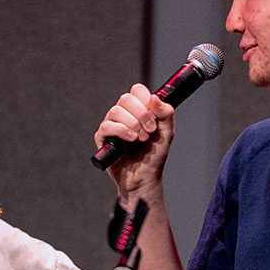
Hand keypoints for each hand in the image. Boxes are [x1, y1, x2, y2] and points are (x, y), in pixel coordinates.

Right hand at [94, 85, 174, 199]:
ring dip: (132, 124)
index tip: (154, 117)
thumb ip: (166, 114)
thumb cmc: (153, 157)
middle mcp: (123, 115)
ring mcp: (112, 126)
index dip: (145, 100)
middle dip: (141, 114)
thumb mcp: (166, 133)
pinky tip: (131, 140)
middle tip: (149, 130)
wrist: (144, 178)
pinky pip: (107, 126)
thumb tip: (155, 98)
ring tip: (141, 139)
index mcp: (138, 110)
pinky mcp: (103, 139)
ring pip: (116, 111)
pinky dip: (121, 131)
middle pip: (126, 98)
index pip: (137, 91)